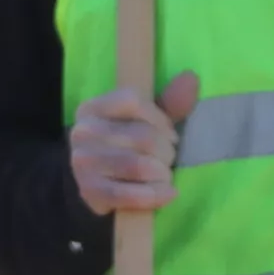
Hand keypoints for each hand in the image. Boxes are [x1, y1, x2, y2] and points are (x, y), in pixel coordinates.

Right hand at [69, 72, 200, 216]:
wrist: (94, 184)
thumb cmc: (125, 147)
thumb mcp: (143, 121)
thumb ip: (168, 102)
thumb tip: (191, 78)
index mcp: (92, 107)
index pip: (133, 101)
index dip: (160, 119)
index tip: (170, 134)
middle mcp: (82, 132)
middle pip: (142, 136)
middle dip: (166, 151)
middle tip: (168, 159)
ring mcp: (83, 163)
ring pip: (138, 164)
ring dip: (162, 173)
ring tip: (165, 176)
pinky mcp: (89, 192)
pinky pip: (130, 194)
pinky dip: (155, 195)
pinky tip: (167, 194)